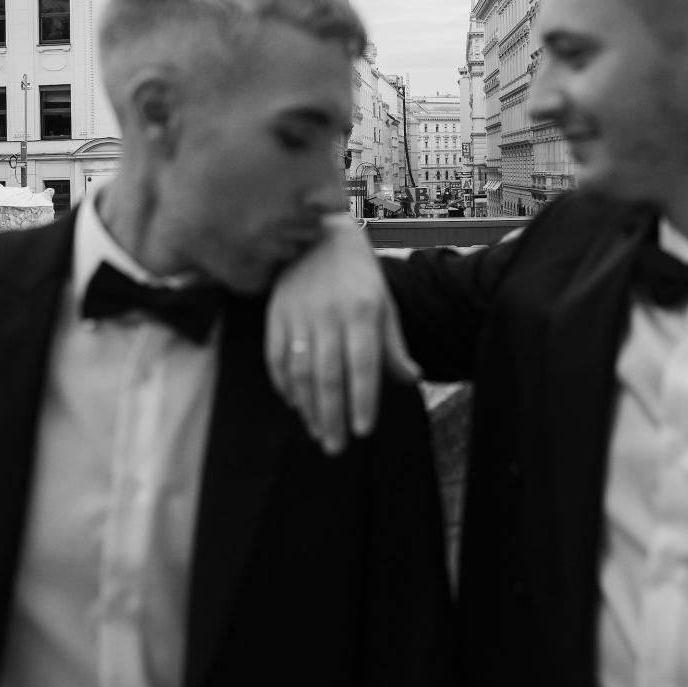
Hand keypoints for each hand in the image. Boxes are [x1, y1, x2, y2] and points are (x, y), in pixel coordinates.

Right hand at [266, 214, 420, 453]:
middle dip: (332, 416)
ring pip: (300, 372)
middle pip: (329, 375)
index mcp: (361, 311)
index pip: (363, 364)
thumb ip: (393, 345)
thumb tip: (412, 379)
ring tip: (318, 433)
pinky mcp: (275, 316)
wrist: (319, 238)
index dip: (363, 400)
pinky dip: (284, 386)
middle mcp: (328, 314)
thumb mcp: (383, 305)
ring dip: (308, 408)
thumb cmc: (359, 277)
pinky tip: (295, 405)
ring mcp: (298, 315)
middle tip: (336, 448)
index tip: (363, 430)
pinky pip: (276, 358)